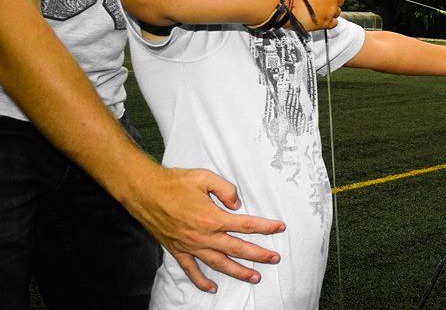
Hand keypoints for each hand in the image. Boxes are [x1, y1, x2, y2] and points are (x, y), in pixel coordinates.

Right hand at [128, 166, 285, 292]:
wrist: (145, 192)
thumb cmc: (175, 182)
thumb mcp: (205, 177)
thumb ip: (226, 190)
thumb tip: (237, 204)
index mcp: (212, 218)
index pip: (245, 225)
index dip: (265, 227)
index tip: (279, 228)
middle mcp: (203, 236)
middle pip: (237, 249)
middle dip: (259, 255)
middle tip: (274, 259)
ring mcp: (190, 246)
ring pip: (219, 264)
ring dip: (238, 272)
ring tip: (254, 277)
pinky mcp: (177, 250)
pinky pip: (191, 270)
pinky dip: (201, 281)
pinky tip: (211, 288)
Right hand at [286, 0, 346, 30]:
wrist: (283, 2)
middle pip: (340, 0)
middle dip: (332, 2)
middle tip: (321, 3)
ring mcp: (331, 9)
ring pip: (337, 12)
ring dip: (329, 12)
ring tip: (317, 11)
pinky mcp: (326, 22)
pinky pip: (334, 23)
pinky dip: (328, 22)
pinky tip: (319, 19)